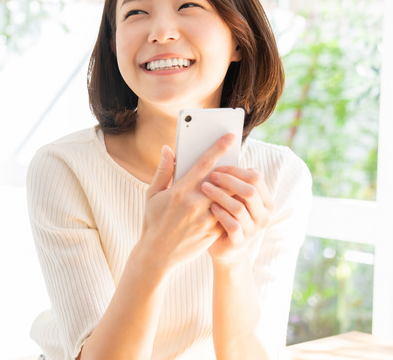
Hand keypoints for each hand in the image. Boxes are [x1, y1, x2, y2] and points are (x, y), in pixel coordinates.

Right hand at [139, 134, 237, 271]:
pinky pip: (229, 214)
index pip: (204, 164)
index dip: (219, 148)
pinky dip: (233, 206)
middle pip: (224, 180)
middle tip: (239, 163)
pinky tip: (235, 202)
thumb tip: (169, 149)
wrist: (157, 255)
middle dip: (233, 170)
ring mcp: (206, 219)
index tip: (230, 137)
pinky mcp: (213, 232)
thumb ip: (163, 171)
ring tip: (240, 182)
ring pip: (230, 197)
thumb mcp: (152, 195)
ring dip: (236, 188)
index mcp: (179, 191)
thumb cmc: (153, 222)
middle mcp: (195, 204)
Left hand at [201, 166, 273, 265]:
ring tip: (204, 188)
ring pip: (239, 207)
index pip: (256, 177)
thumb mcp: (234, 198)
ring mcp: (253, 230)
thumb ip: (234, 183)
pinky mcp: (240, 242)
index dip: (236, 169)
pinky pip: (232, 224)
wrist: (224, 248)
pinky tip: (210, 207)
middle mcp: (264, 215)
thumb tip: (222, 156)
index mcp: (265, 201)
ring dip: (220, 195)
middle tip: (211, 175)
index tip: (218, 165)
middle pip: (250, 190)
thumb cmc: (226, 216)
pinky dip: (220, 213)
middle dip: (229, 180)